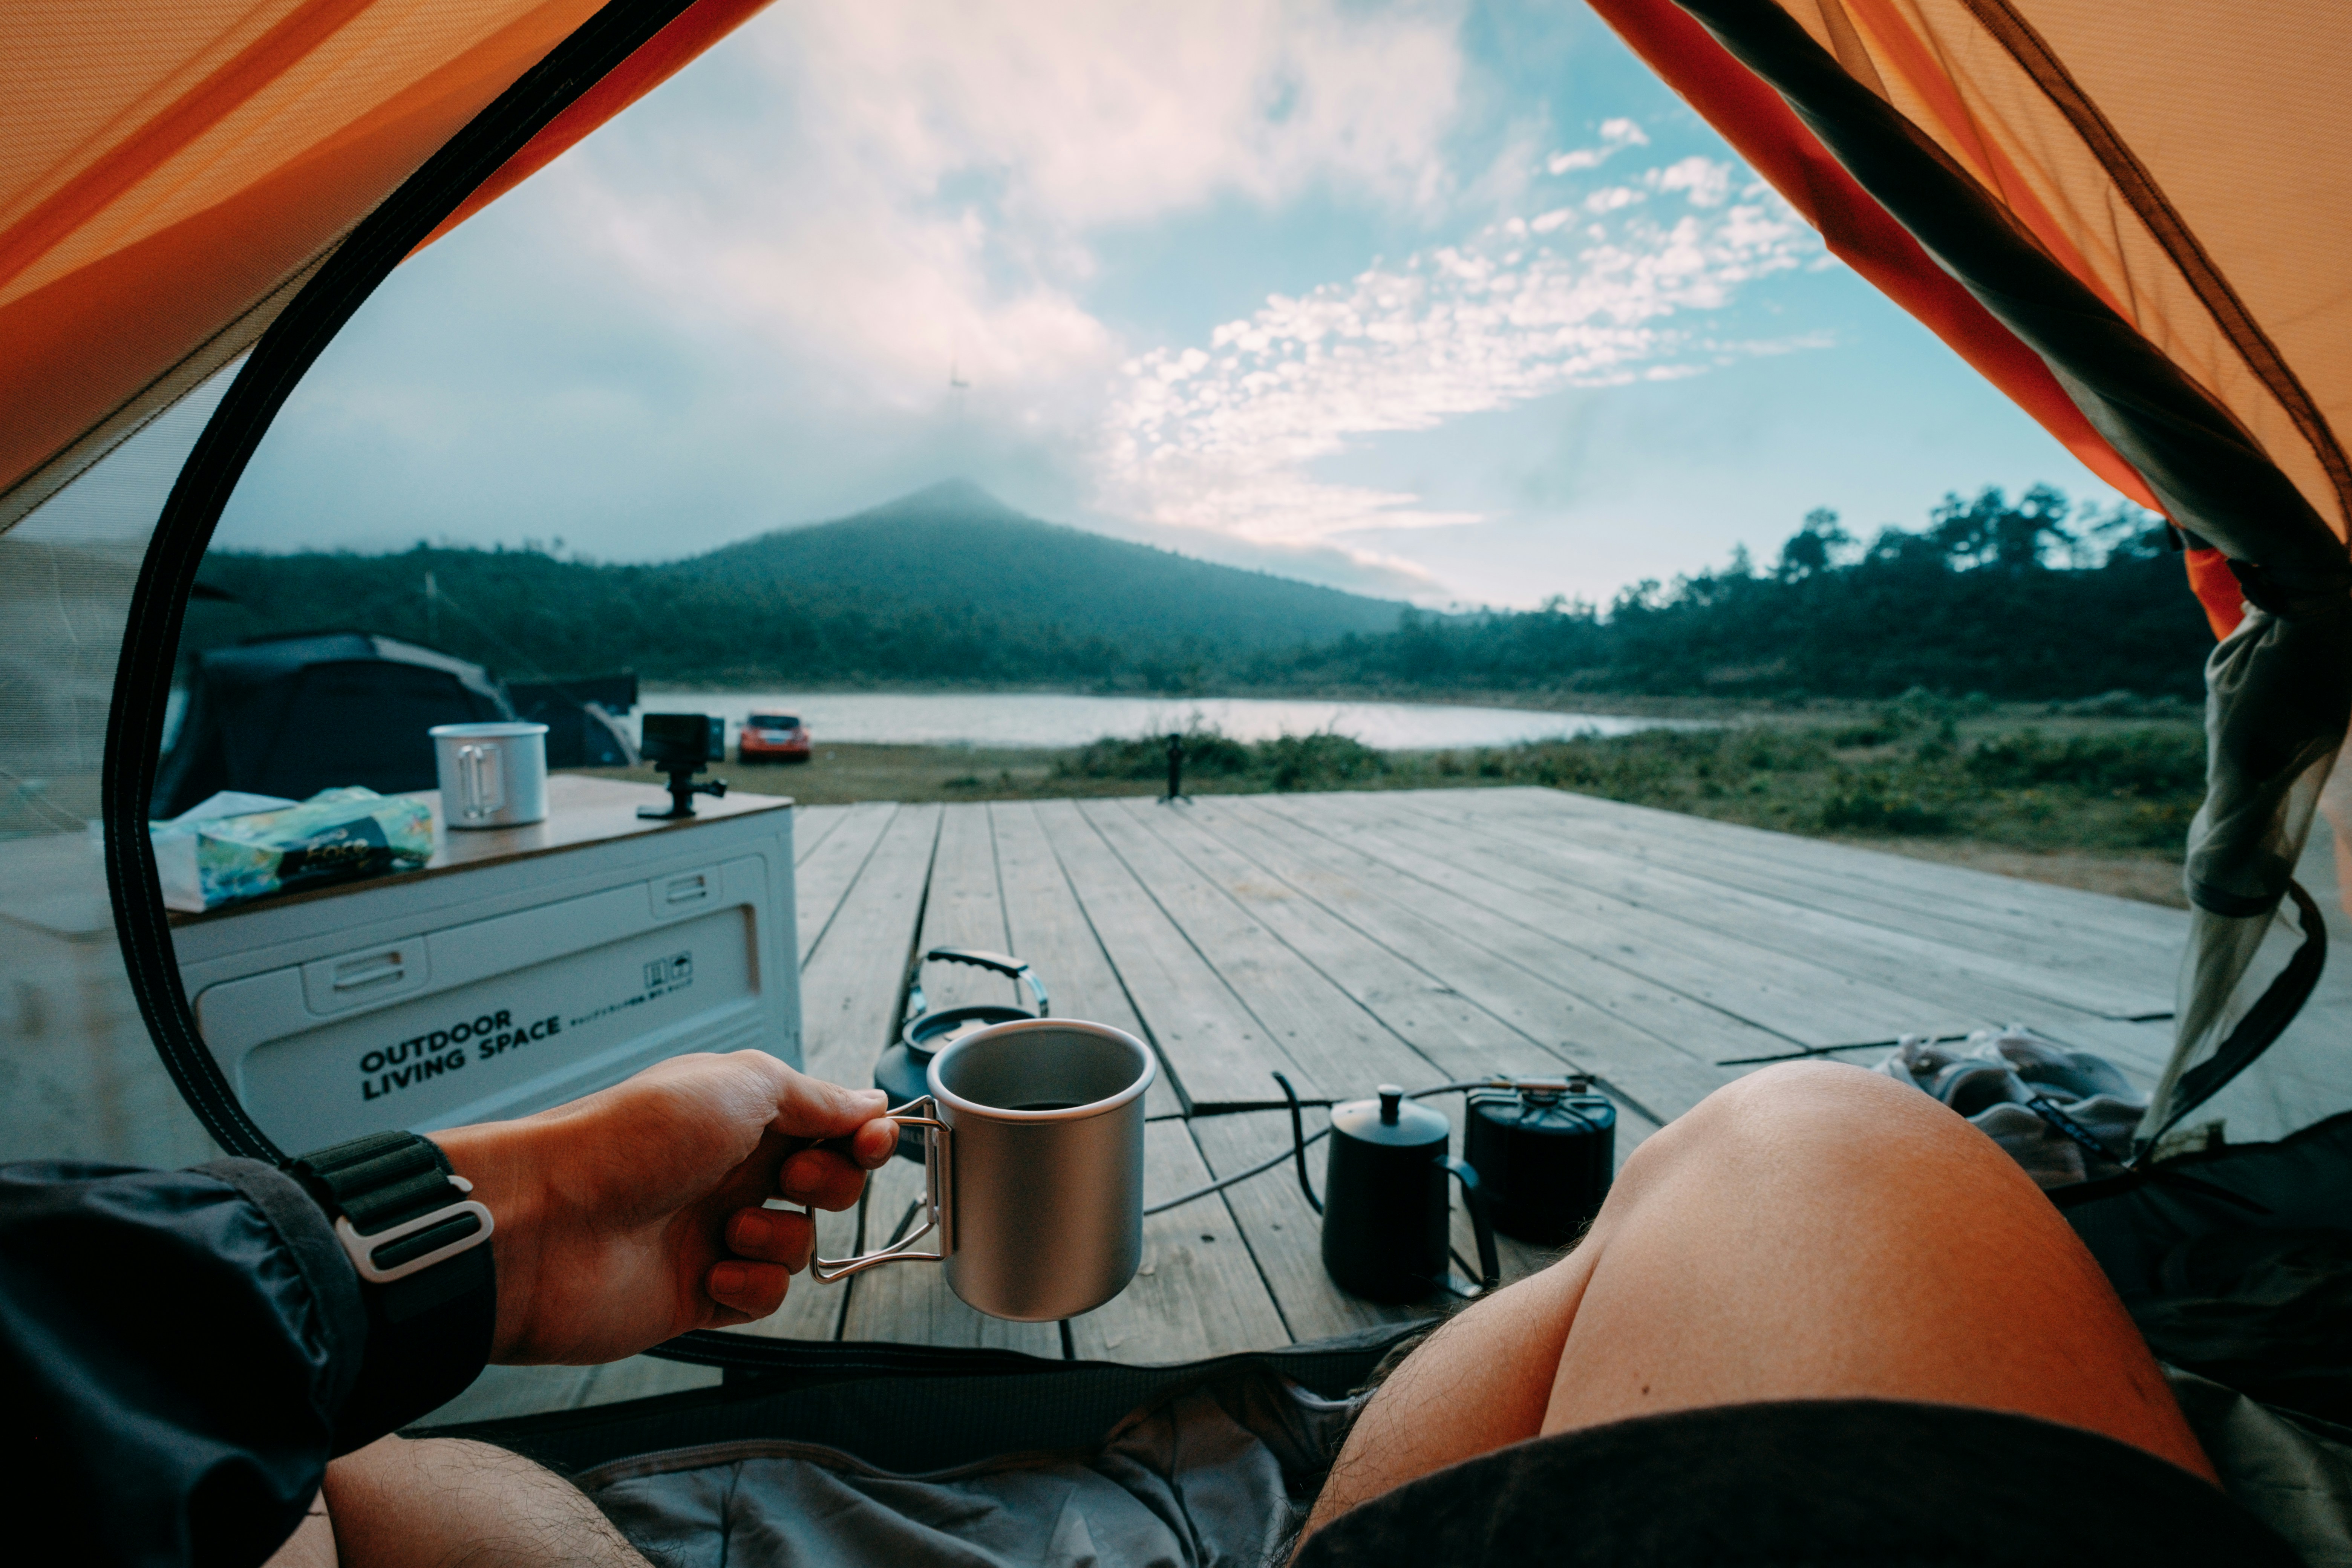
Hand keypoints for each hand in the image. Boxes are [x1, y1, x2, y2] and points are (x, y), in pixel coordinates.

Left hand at [429, 1051, 894, 1363]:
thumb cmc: (628, 1139)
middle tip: (791, 1179)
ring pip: (798, 1243)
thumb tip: (867, 1103)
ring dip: (778, 1237)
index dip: (861, 1133)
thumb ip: (812, 1096)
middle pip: (826, 1183)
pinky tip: (710, 1273)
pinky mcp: (700, 1294)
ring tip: (727, 1231)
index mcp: (738, 1115)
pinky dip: (749, 1287)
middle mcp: (729, 1171)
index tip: (876, 1141)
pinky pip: (764, 1297)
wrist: (544, 1225)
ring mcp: (714, 1234)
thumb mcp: (736, 1083)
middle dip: (828, 1182)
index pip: (827, 1123)